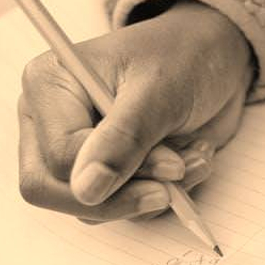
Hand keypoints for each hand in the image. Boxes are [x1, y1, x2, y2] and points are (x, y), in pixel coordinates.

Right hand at [17, 0, 252, 221]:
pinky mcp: (105, 171)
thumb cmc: (184, 56)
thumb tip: (86, 190)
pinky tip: (189, 160)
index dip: (113, 172)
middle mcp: (50, 121)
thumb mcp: (159, 91)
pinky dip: (162, 195)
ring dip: (152, 192)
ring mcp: (75, 149)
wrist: (215, 56)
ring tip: (192, 157)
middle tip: (174, 183)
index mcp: (49, 85)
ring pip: (91, 206)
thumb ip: (123, 139)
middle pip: (53, 191)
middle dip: (122, 196)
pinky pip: (120, 207)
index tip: (171, 165)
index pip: (59, 157)